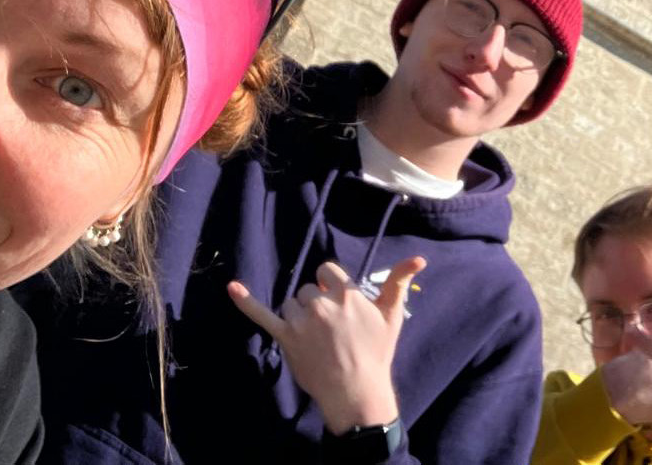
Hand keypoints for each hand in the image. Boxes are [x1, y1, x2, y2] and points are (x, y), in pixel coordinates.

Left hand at [227, 257, 425, 434]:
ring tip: (315, 338)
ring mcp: (302, 321)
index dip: (332, 287)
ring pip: (291, 302)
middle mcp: (322, 303)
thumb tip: (419, 258)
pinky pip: (263, 315)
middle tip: (331, 330)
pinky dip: (246, 302)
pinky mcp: (286, 338)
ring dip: (298, 315)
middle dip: (316, 304)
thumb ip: (398, 281)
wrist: (357, 394)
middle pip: (308, 288)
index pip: (327, 271)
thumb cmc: (376, 353)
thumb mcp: (391, 316)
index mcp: (346, 293)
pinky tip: (232, 287)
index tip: (339, 305)